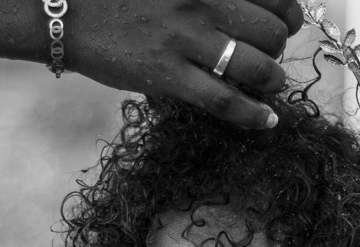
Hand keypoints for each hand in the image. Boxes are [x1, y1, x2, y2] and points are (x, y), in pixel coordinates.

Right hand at [67, 0, 303, 128]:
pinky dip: (253, 115)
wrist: (70, 14)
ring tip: (272, 86)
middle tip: (270, 57)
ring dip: (273, 81)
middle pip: (271, 31)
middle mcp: (203, 1)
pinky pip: (225, 101)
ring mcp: (186, 41)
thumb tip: (243, 9)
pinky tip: (266, 122)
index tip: (285, 23)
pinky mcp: (168, 76)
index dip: (289, 13)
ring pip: (256, 66)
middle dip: (279, 47)